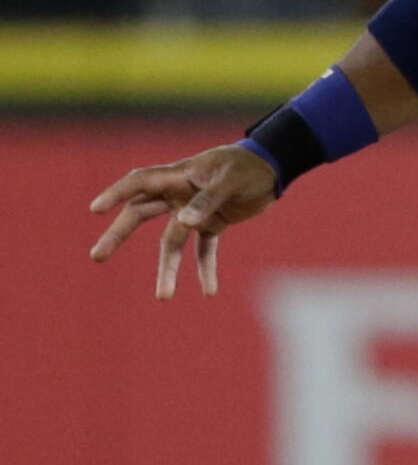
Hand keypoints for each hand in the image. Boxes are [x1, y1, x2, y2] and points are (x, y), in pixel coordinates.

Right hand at [89, 143, 277, 298]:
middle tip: (97, 257)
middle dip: (119, 235)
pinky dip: (205, 268)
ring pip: (171, 241)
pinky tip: (209, 291)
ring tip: (164, 297)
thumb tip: (184, 221)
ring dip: (169, 268)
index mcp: (179, 175)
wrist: (273, 170)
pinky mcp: (212, 224)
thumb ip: (207, 200)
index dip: (116, 194)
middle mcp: (179, 194)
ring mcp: (193, 211)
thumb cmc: (248, 167)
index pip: (139, 182)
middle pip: (140, 214)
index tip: (96, 210)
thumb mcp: (230, 180)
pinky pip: (203, 250)